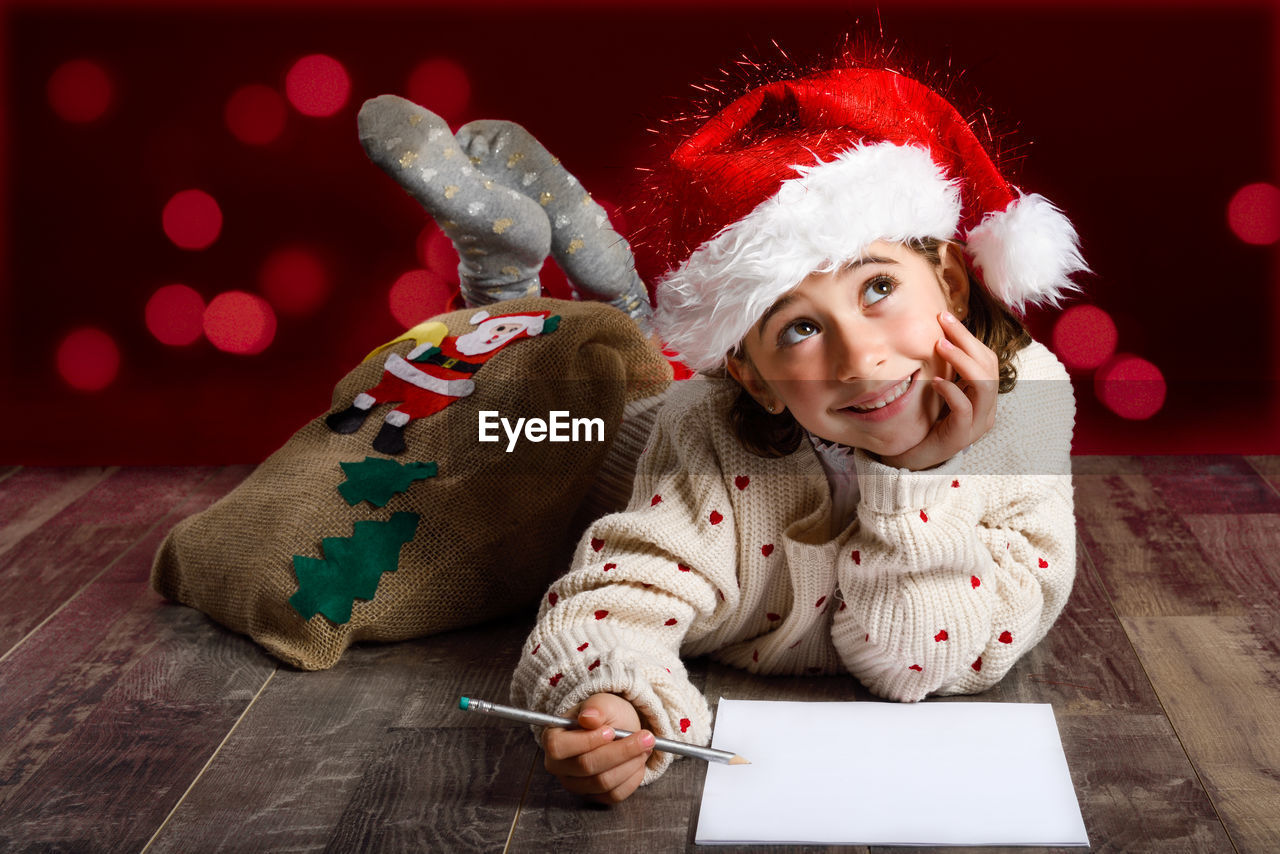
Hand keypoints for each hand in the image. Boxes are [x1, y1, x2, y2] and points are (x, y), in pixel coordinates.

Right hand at [542, 692, 652, 803]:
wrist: (616, 729)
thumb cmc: (604, 715)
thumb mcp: (602, 702)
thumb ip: (596, 707)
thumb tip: (589, 718)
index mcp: (552, 739)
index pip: (558, 747)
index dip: (586, 741)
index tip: (611, 731)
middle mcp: (559, 766)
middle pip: (586, 766)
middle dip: (620, 751)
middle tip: (645, 737)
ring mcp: (575, 784)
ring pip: (603, 783)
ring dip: (630, 763)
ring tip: (645, 746)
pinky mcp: (593, 796)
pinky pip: (614, 795)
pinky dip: (632, 778)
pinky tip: (638, 761)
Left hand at [878, 311, 998, 470]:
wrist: (910, 458)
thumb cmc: (923, 422)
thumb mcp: (936, 391)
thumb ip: (943, 369)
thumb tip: (936, 333)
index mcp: (982, 396)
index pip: (986, 359)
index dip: (969, 337)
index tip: (945, 316)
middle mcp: (985, 409)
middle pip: (989, 367)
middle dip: (966, 340)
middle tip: (942, 321)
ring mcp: (976, 424)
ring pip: (984, 386)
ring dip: (962, 361)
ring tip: (939, 345)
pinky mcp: (961, 437)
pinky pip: (964, 410)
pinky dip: (952, 392)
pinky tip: (935, 382)